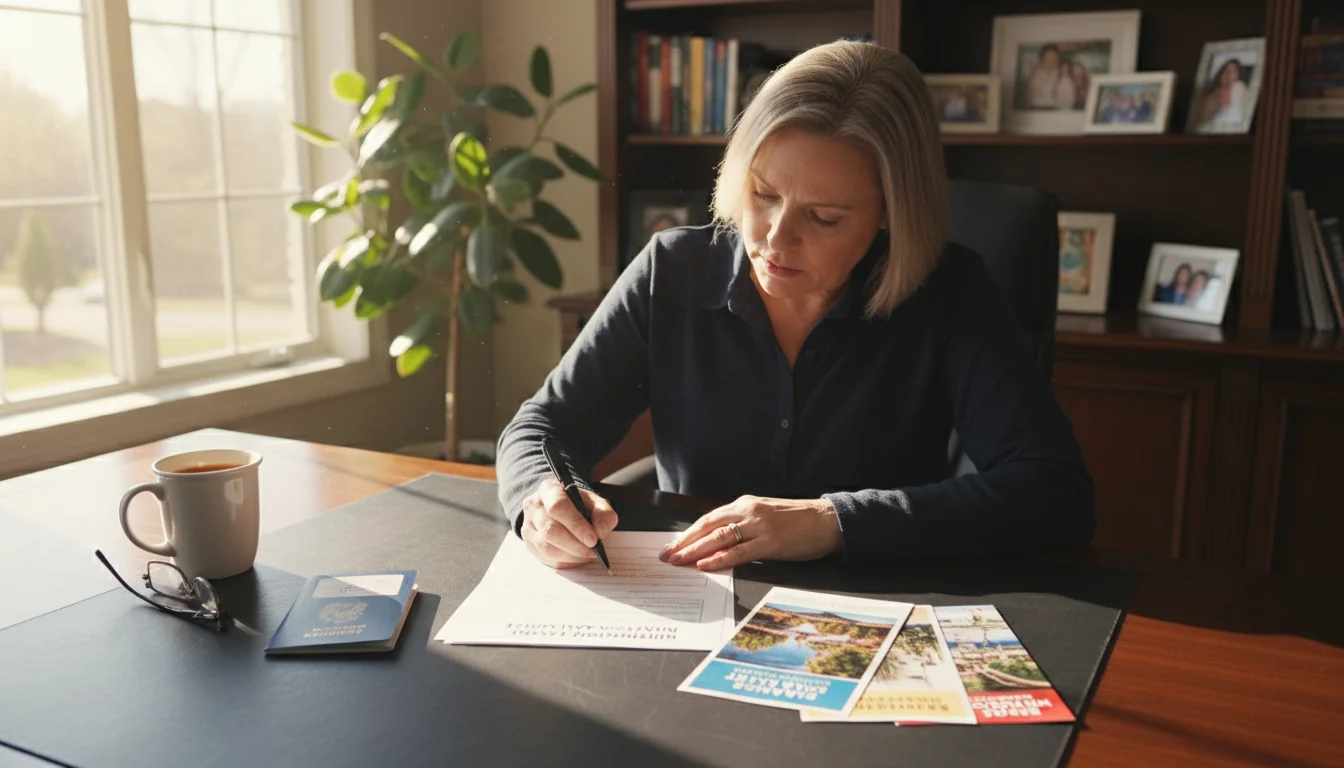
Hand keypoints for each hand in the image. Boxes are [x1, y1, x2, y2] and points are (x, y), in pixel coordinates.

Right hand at [520, 478, 617, 568]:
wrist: (563, 509)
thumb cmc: (580, 506)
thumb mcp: (596, 503)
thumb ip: (604, 515)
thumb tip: (599, 532)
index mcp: (549, 489)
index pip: (558, 506)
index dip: (576, 525)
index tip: (593, 539)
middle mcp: (534, 506)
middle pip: (550, 530)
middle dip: (575, 545)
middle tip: (593, 551)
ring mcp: (528, 526)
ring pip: (546, 547)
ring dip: (571, 556)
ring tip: (586, 555)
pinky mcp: (529, 543)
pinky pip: (546, 558)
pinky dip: (565, 561)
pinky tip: (576, 557)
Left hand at [657, 495, 841, 570]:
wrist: (828, 520)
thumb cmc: (799, 521)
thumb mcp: (766, 516)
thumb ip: (744, 524)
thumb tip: (719, 541)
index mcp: (745, 504)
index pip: (709, 518)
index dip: (688, 533)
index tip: (672, 545)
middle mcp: (748, 511)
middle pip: (708, 526)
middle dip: (684, 542)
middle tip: (665, 555)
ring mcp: (759, 526)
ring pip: (718, 537)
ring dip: (695, 550)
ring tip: (677, 561)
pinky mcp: (771, 542)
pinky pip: (739, 551)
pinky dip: (720, 558)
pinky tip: (705, 565)